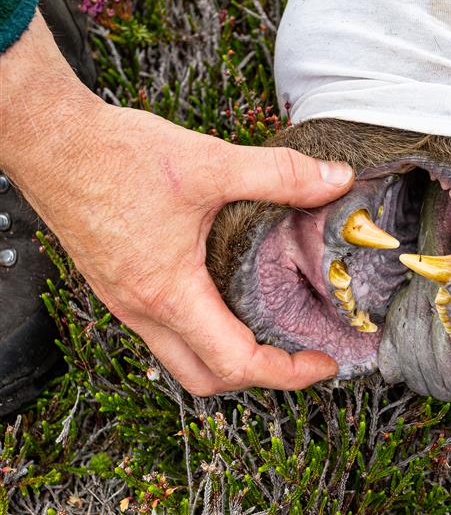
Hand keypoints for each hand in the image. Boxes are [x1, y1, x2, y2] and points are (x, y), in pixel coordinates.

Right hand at [1, 12, 353, 394]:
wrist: (48, 139)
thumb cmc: (112, 155)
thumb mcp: (209, 163)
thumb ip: (279, 174)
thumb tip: (335, 180)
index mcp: (168, 292)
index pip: (235, 363)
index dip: (287, 373)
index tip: (323, 364)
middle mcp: (142, 310)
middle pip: (206, 377)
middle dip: (259, 378)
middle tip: (301, 356)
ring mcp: (125, 302)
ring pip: (182, 358)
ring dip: (229, 358)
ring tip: (271, 332)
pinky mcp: (119, 286)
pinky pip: (165, 332)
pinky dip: (203, 333)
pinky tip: (227, 300)